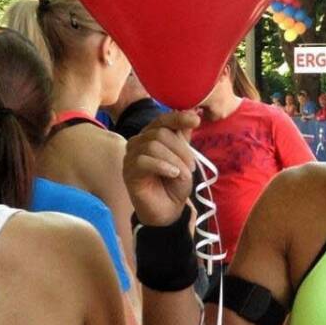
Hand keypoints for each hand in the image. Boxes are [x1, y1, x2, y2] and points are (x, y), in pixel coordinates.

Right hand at [123, 110, 199, 227]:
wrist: (168, 211)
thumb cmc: (174, 185)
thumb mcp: (184, 159)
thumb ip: (183, 139)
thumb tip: (192, 113)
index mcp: (151, 136)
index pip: (162, 120)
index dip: (178, 118)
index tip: (196, 120)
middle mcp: (138, 142)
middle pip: (160, 133)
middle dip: (181, 149)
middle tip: (191, 167)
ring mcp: (131, 156)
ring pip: (153, 146)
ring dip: (174, 160)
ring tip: (182, 174)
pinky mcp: (128, 172)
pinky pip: (143, 161)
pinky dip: (162, 166)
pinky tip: (173, 174)